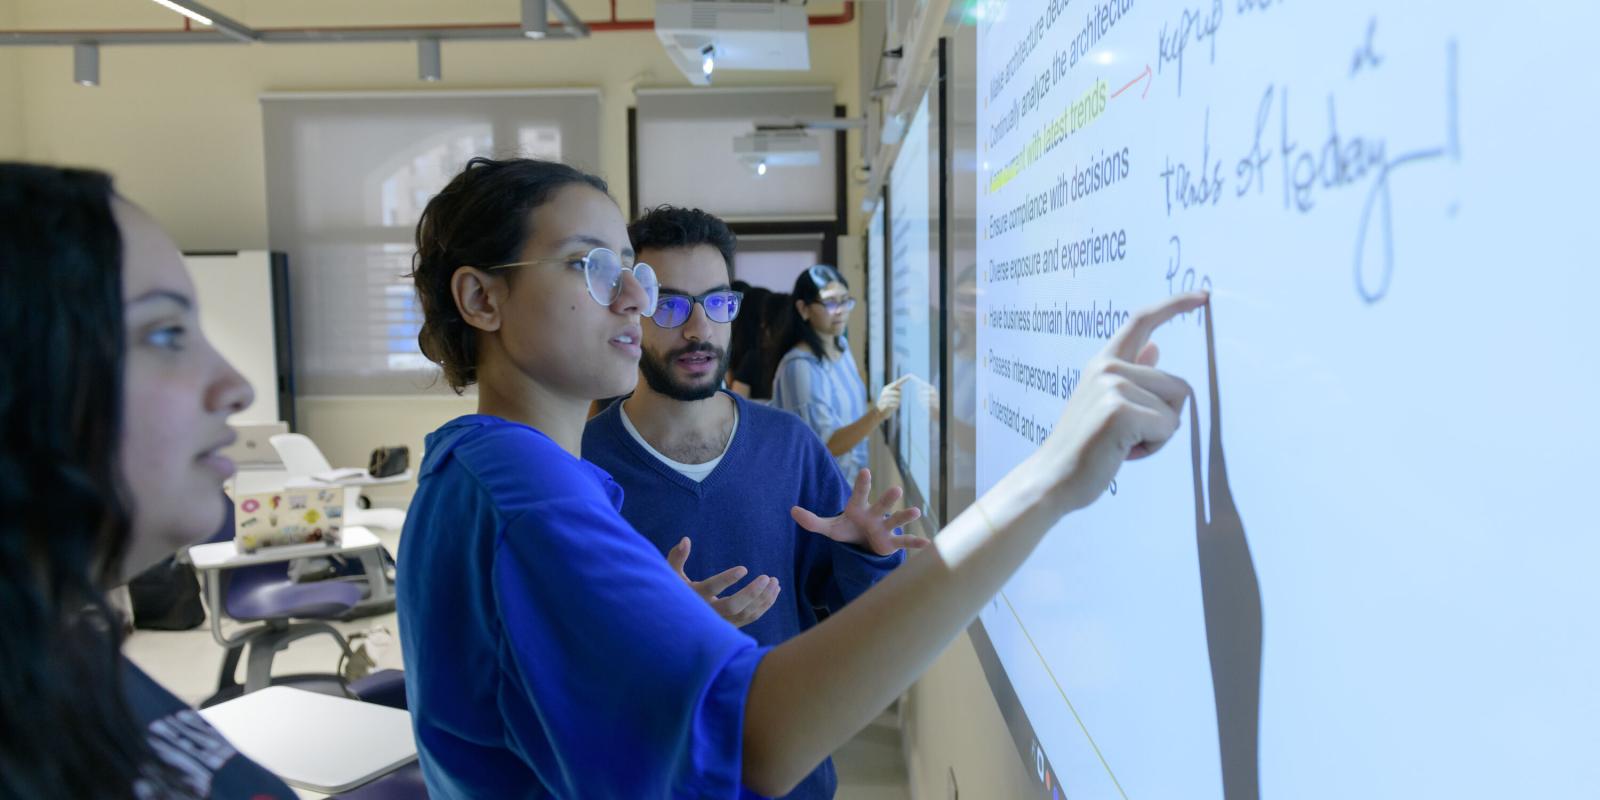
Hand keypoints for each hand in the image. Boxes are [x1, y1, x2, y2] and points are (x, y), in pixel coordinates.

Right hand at [666, 537, 780, 627]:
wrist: (678, 622)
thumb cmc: (676, 591)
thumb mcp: (671, 575)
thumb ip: (676, 557)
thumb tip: (686, 539)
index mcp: (694, 596)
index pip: (711, 588)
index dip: (727, 579)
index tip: (744, 569)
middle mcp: (708, 612)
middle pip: (732, 606)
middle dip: (751, 593)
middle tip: (766, 577)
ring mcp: (720, 621)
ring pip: (746, 614)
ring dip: (763, 598)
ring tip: (775, 581)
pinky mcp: (731, 626)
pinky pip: (751, 617)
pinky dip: (765, 605)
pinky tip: (774, 591)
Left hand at [791, 469, 926, 556]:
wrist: (861, 544)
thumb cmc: (846, 531)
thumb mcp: (828, 527)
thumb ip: (811, 520)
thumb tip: (791, 510)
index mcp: (859, 508)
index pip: (860, 494)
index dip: (862, 484)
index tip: (866, 471)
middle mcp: (875, 515)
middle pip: (882, 505)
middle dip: (888, 498)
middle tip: (896, 488)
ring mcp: (885, 528)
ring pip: (896, 521)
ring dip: (906, 516)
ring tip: (916, 511)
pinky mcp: (891, 543)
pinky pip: (904, 542)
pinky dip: (915, 543)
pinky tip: (929, 543)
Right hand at [874, 375, 911, 416]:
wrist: (878, 412)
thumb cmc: (886, 404)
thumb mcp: (890, 396)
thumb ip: (895, 391)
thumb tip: (900, 388)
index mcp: (887, 388)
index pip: (897, 382)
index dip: (904, 379)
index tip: (910, 375)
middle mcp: (885, 391)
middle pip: (899, 392)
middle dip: (899, 397)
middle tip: (894, 400)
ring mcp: (885, 397)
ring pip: (898, 398)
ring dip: (897, 402)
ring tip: (892, 404)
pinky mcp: (886, 404)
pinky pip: (895, 404)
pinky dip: (895, 406)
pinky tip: (890, 407)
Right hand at [1033, 292, 1208, 513]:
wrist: (1053, 479)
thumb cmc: (1085, 447)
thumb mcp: (1106, 403)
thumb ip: (1132, 374)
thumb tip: (1156, 347)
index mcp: (1103, 362)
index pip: (1143, 320)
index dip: (1176, 305)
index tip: (1204, 295)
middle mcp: (1107, 367)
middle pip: (1179, 385)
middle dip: (1166, 419)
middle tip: (1126, 436)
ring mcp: (1112, 386)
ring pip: (1175, 410)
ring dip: (1159, 437)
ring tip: (1121, 444)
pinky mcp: (1119, 411)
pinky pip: (1167, 428)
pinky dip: (1153, 448)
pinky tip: (1123, 453)